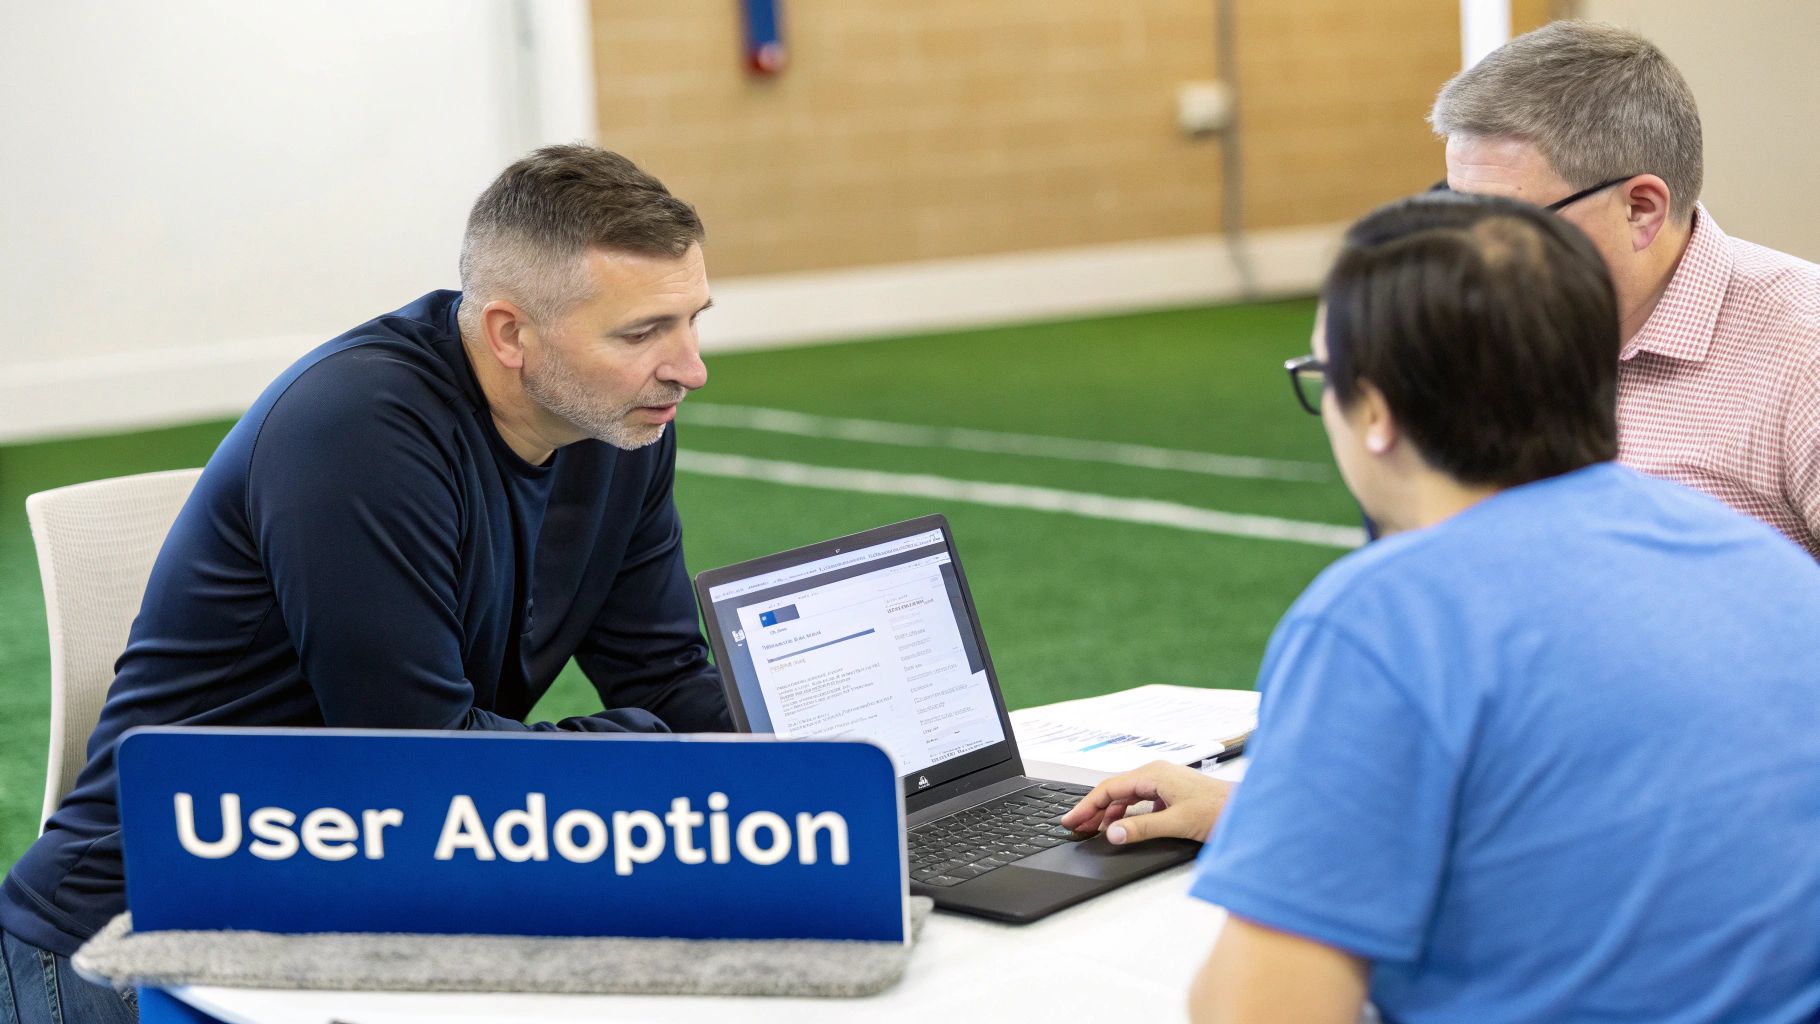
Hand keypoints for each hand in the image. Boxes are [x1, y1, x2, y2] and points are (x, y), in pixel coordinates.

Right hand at [1059, 761, 1231, 844]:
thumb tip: (1112, 833)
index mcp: (1154, 774)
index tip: (1071, 821)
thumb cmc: (1221, 810)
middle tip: (1074, 828)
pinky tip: (1123, 827)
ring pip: (1128, 797)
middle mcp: (1157, 774)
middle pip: (1115, 791)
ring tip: (1093, 830)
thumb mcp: (1177, 823)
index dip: (1087, 806)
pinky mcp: (1173, 794)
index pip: (1109, 788)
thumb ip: (1142, 828)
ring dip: (1110, 813)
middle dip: (1093, 810)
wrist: (1250, 811)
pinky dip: (1127, 814)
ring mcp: (1165, 783)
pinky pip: (1141, 802)